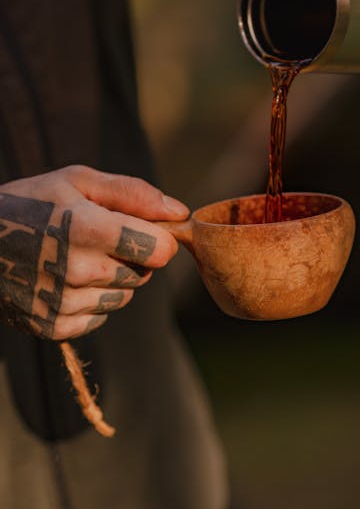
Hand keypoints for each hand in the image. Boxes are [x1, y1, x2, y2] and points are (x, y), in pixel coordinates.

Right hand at [0, 165, 187, 339]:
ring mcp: (63, 302)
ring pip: (123, 297)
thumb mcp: (77, 181)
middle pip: (143, 274)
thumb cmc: (31, 202)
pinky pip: (98, 318)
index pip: (160, 250)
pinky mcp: (52, 327)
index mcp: (89, 228)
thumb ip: (133, 194)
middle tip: (96, 238)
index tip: (140, 229)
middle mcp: (78, 270)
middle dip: (131, 256)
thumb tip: (179, 212)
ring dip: (111, 279)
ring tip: (75, 257)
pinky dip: (89, 302)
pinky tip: (62, 279)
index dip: (157, 238)